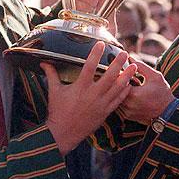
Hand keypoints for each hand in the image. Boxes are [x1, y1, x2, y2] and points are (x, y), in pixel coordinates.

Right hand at [41, 41, 136, 155]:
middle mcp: (92, 94)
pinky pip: (118, 101)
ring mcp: (101, 104)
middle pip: (109, 76)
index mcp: (80, 87)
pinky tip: (129, 84)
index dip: (96, 54)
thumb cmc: (57, 112)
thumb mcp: (54, 91)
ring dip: (126, 76)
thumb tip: (44, 62)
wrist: (63, 134)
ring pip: (117, 88)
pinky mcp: (105, 113)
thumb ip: (51, 75)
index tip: (101, 43)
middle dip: (118, 63)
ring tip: (134, 67)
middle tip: (125, 53)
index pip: (89, 66)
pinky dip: (125, 92)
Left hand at [119, 61, 174, 123]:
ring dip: (118, 92)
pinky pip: (119, 106)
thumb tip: (130, 58)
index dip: (120, 75)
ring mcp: (127, 112)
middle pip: (115, 91)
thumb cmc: (162, 92)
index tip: (122, 70)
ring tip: (124, 85)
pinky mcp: (128, 116)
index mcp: (134, 94)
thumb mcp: (155, 76)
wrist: (168, 112)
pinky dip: (120, 99)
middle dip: (117, 83)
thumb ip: (141, 66)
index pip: (118, 81)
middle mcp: (128, 105)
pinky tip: (126, 94)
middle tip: (120, 76)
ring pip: (115, 99)